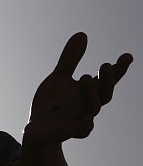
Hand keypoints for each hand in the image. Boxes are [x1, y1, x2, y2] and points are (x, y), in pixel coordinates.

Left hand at [25, 32, 132, 148]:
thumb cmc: (52, 104)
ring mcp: (79, 120)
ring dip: (91, 94)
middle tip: (105, 64)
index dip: (118, 69)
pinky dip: (84, 126)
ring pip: (92, 109)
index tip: (128, 55)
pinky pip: (81, 131)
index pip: (106, 80)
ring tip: (85, 77)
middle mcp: (87, 106)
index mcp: (87, 92)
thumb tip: (83, 34)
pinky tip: (85, 120)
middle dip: (108, 81)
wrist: (36, 129)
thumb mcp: (59, 78)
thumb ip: (70, 59)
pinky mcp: (67, 132)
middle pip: (104, 94)